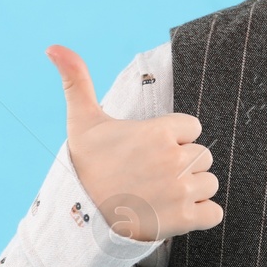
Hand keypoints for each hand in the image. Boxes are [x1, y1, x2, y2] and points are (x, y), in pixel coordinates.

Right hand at [46, 44, 222, 241]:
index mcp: (159, 132)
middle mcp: (173, 159)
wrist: (81, 219)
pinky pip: (214, 212)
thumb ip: (77, 80)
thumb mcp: (82, 122)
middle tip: (153, 175)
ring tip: (162, 194)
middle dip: (184, 164)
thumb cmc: (87, 166)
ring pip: (209, 183)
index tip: (150, 150)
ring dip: (193, 190)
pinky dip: (201, 215)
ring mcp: (181, 191)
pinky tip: (175, 212)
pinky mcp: (185, 219)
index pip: (192, 128)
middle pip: (203, 156)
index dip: (175, 138)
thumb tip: (52, 46)